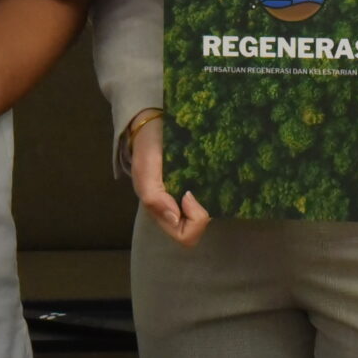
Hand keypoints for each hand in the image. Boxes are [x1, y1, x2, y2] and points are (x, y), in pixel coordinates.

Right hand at [129, 114, 210, 246]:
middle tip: (196, 189)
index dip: (193, 219)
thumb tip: (175, 218)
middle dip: (202, 214)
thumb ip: (153, 197)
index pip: (186, 236)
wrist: (152, 121)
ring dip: (209, 202)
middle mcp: (175, 209)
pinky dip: (212, 191)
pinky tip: (207, 175)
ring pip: (205, 216)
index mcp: (161, 211)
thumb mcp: (144, 170)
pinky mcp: (196, 184)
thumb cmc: (148, 146)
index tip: (188, 194)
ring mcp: (186, 198)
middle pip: (197, 230)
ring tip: (202, 179)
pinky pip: (209, 199)